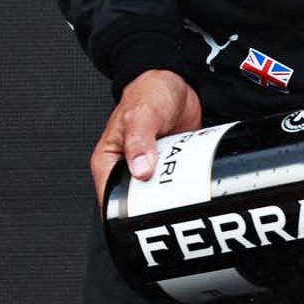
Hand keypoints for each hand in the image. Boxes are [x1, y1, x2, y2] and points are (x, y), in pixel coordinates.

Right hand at [91, 69, 202, 206]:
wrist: (176, 83)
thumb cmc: (148, 92)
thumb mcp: (141, 115)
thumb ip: (139, 141)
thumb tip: (140, 169)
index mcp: (109, 160)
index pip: (109, 198)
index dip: (122, 212)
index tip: (142, 219)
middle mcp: (127, 167)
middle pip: (136, 200)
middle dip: (153, 207)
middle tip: (170, 207)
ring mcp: (150, 167)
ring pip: (159, 193)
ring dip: (172, 196)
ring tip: (186, 197)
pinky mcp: (170, 164)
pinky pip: (177, 181)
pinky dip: (185, 184)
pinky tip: (195, 185)